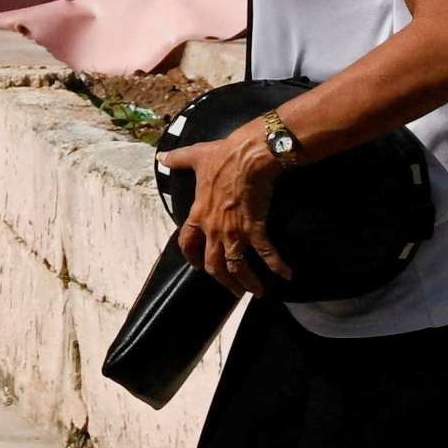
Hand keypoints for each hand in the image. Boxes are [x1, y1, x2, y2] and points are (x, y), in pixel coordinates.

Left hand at [179, 120, 292, 292]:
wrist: (249, 155)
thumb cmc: (223, 155)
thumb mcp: (196, 156)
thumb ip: (178, 159)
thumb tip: (161, 155)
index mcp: (199, 214)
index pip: (188, 243)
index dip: (192, 257)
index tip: (198, 266)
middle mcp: (213, 229)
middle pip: (213, 264)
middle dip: (223, 280)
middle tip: (233, 289)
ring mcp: (234, 232)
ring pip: (236, 267)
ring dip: (246, 282)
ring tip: (256, 292)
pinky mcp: (255, 229)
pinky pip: (266, 254)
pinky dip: (277, 266)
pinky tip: (287, 275)